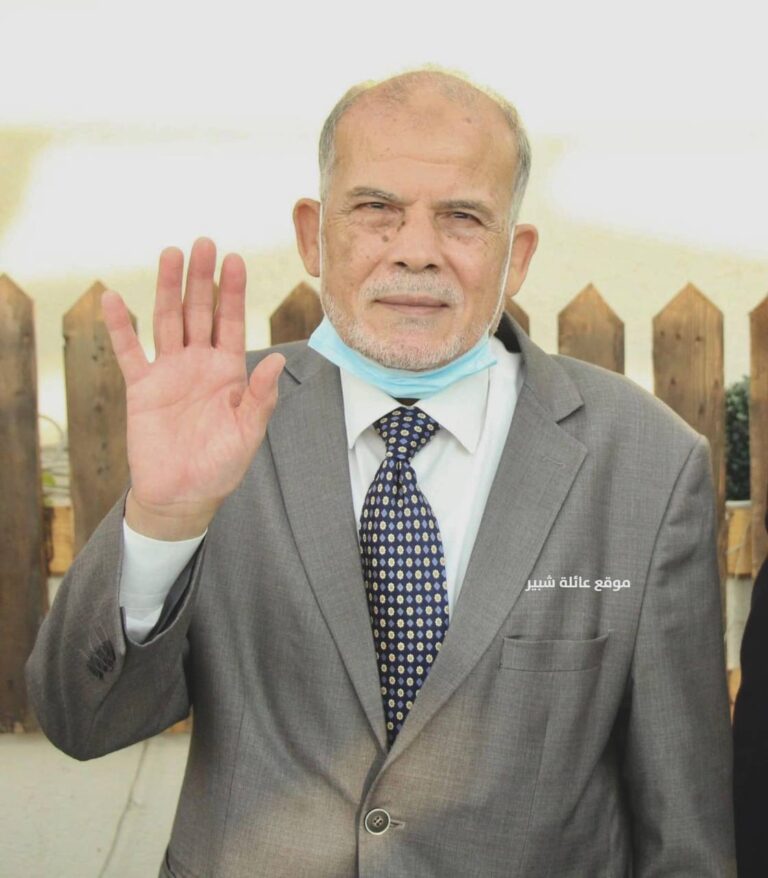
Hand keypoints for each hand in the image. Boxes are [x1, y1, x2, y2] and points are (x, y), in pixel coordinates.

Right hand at [101, 237, 284, 538]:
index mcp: (228, 371)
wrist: (183, 495)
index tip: (235, 260)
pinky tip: (113, 298)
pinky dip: (120, 326)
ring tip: (170, 254)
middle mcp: (199, 364)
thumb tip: (278, 358)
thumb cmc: (221, 466)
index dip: (233, 292)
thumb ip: (260, 396)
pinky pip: (129, 352)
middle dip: (201, 279)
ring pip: (167, 321)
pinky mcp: (142, 388)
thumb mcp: (248, 433)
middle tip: (203, 243)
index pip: (231, 322)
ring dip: (167, 289)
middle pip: (199, 312)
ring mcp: (169, 372)